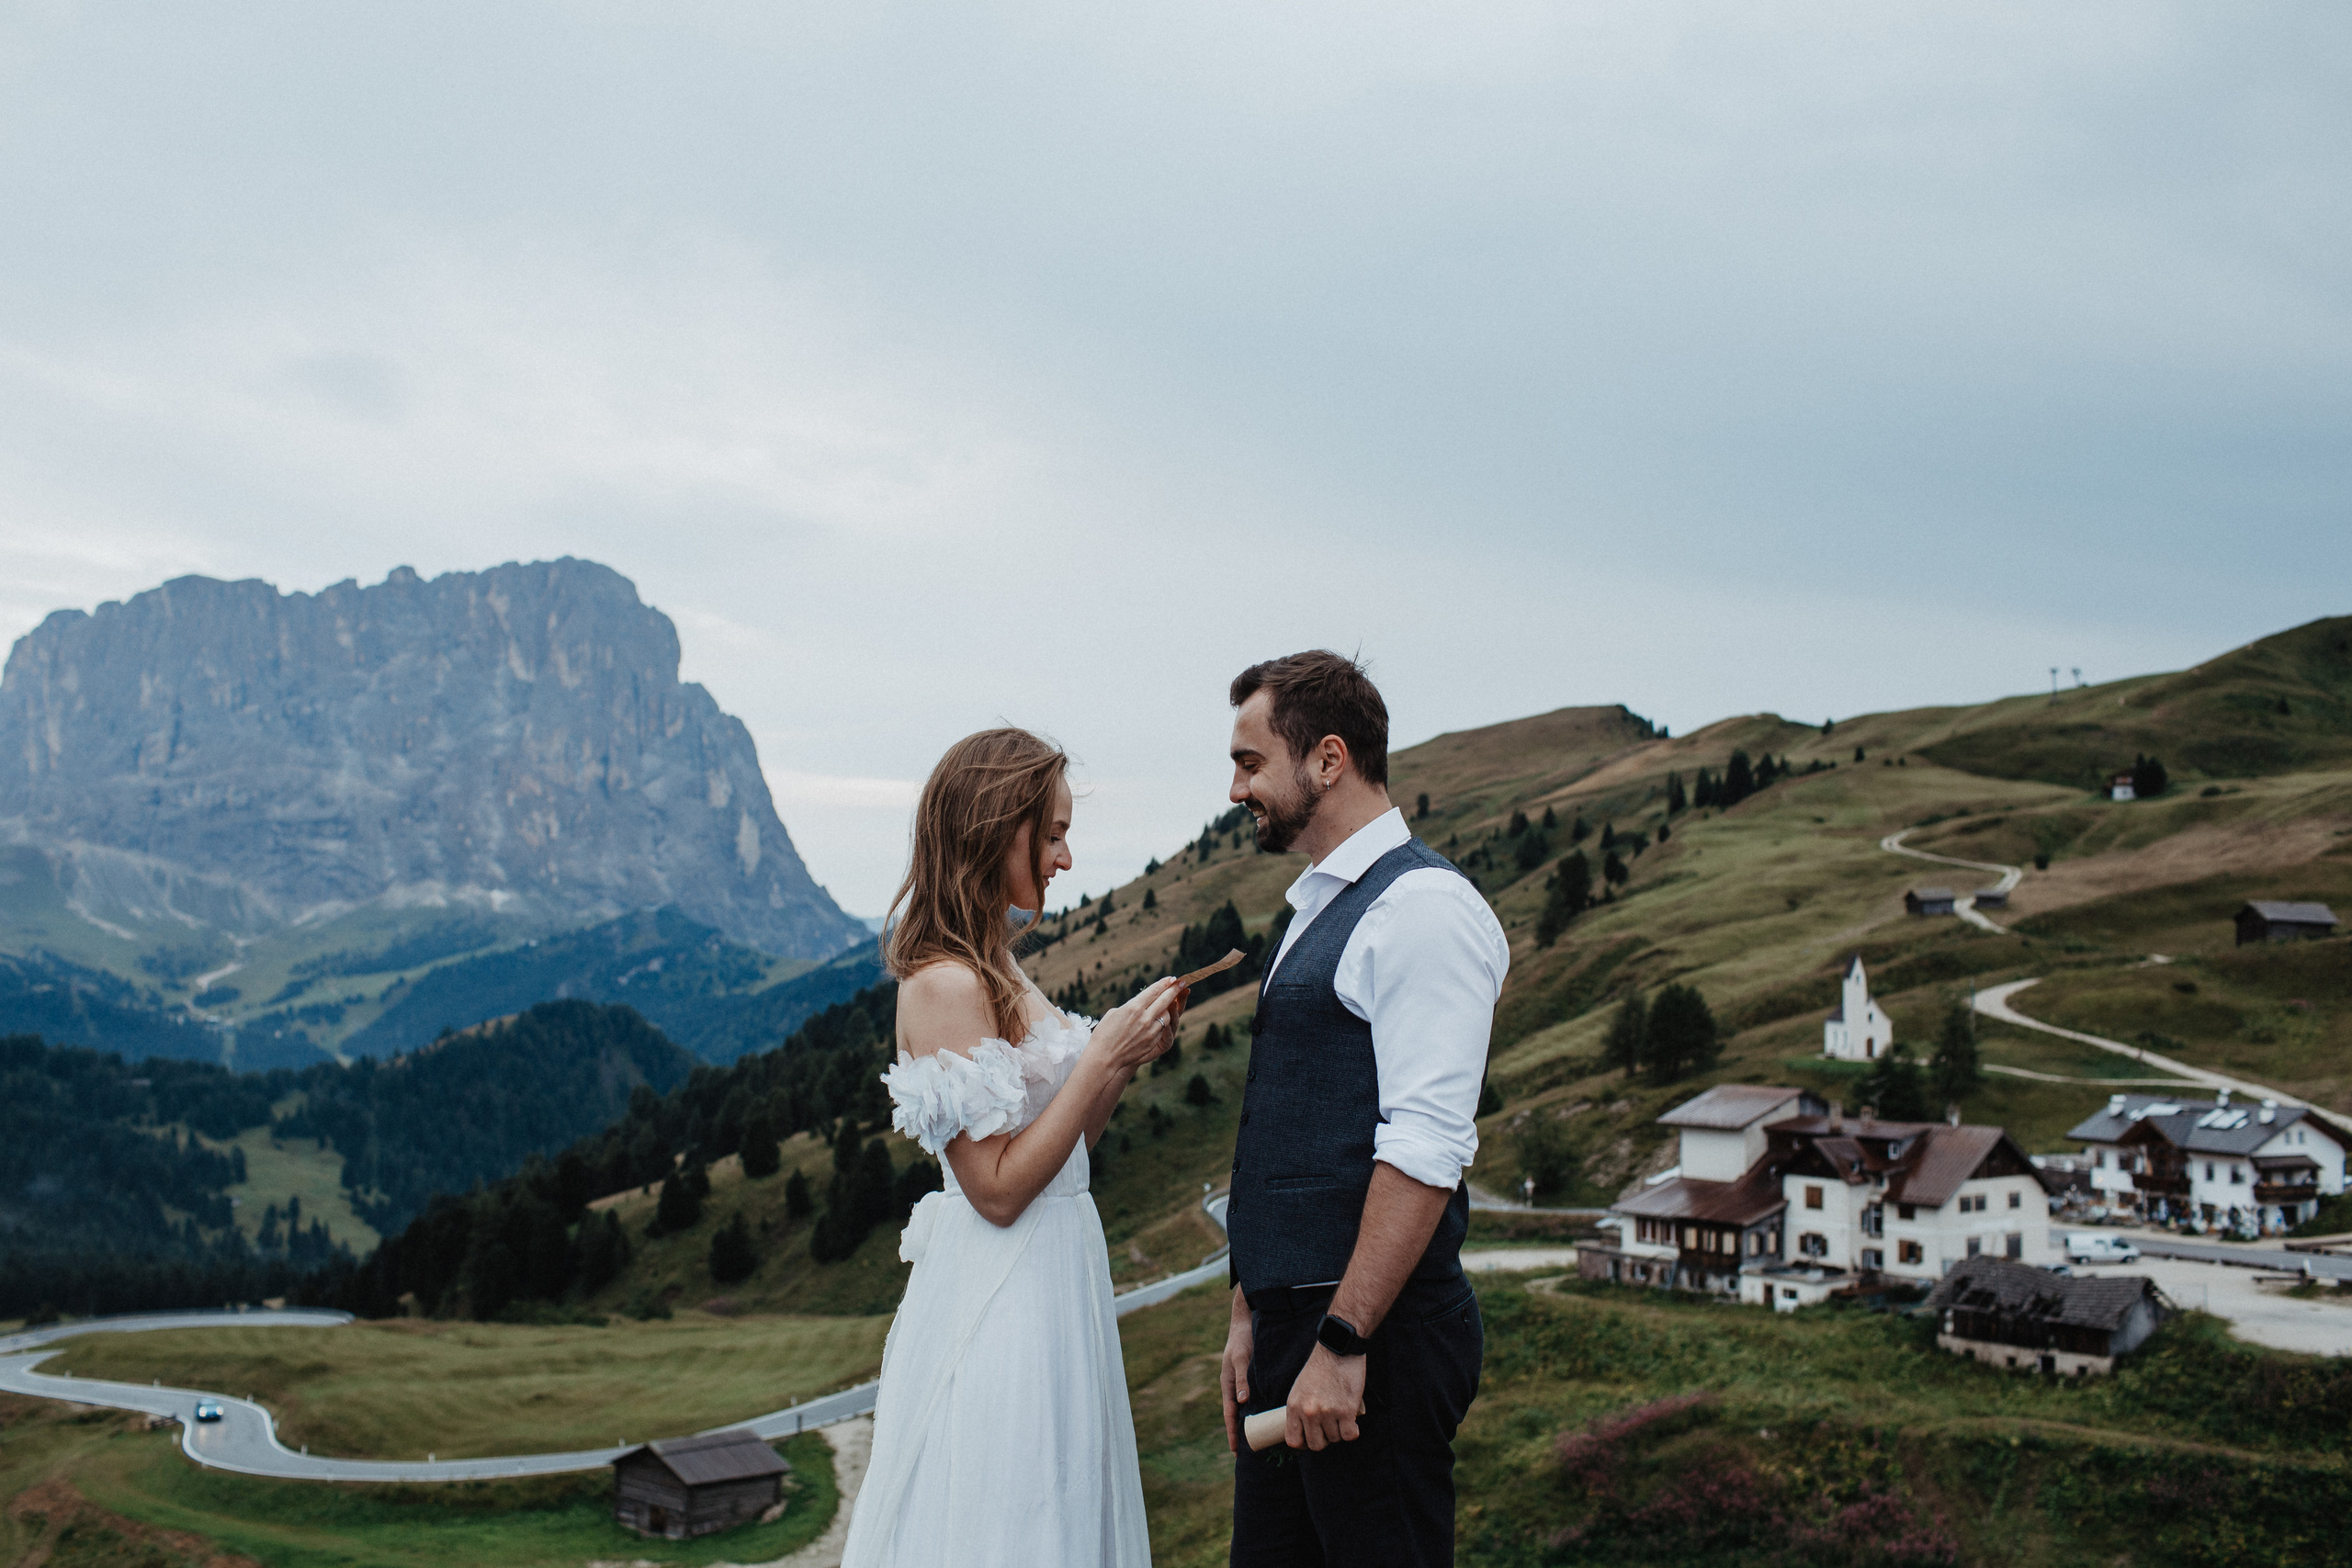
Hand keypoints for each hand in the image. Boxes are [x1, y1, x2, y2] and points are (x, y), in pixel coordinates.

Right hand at [1086, 977, 1181, 1074]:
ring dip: (1167, 1009)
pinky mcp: (1152, 1042)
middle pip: (1165, 1000)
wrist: (1104, 1057)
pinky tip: (1157, 1022)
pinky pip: (1161, 1030)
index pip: (1154, 991)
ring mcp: (1150, 1031)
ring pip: (1166, 1016)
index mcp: (1134, 1007)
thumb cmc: (1104, 1033)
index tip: (1172, 978)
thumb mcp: (1114, 1013)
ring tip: (1167, 1005)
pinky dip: (1160, 1025)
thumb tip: (1140, 1004)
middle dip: (1174, 990)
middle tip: (1182, 983)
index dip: (1164, 983)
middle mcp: (1144, 1018)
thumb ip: (1131, 1007)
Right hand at [1219, 1288, 1253, 1452]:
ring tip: (1258, 1441)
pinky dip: (1257, 1410)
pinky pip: (1254, 1398)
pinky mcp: (1252, 1377)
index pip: (1229, 1414)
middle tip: (1246, 1453)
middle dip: (1240, 1433)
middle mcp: (1235, 1386)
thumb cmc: (1242, 1339)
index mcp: (1228, 1383)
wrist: (1246, 1321)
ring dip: (1249, 1424)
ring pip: (1246, 1408)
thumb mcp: (1241, 1358)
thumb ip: (1242, 1378)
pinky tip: (1266, 1418)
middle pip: (1237, 1415)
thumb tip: (1242, 1402)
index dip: (1232, 1432)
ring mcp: (1243, 1382)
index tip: (1235, 1450)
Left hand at [1284, 1345, 1364, 1451]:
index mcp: (1294, 1406)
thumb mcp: (1300, 1388)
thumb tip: (1303, 1431)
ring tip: (1341, 1416)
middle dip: (1324, 1439)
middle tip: (1330, 1427)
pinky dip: (1353, 1431)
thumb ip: (1300, 1409)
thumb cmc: (1320, 1368)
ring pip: (1335, 1439)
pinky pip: (1350, 1435)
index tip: (1311, 1439)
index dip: (1303, 1443)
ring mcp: (1327, 1413)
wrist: (1338, 1349)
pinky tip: (1352, 1422)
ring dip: (1340, 1431)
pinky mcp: (1346, 1411)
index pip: (1293, 1440)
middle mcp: (1308, 1412)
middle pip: (1315, 1445)